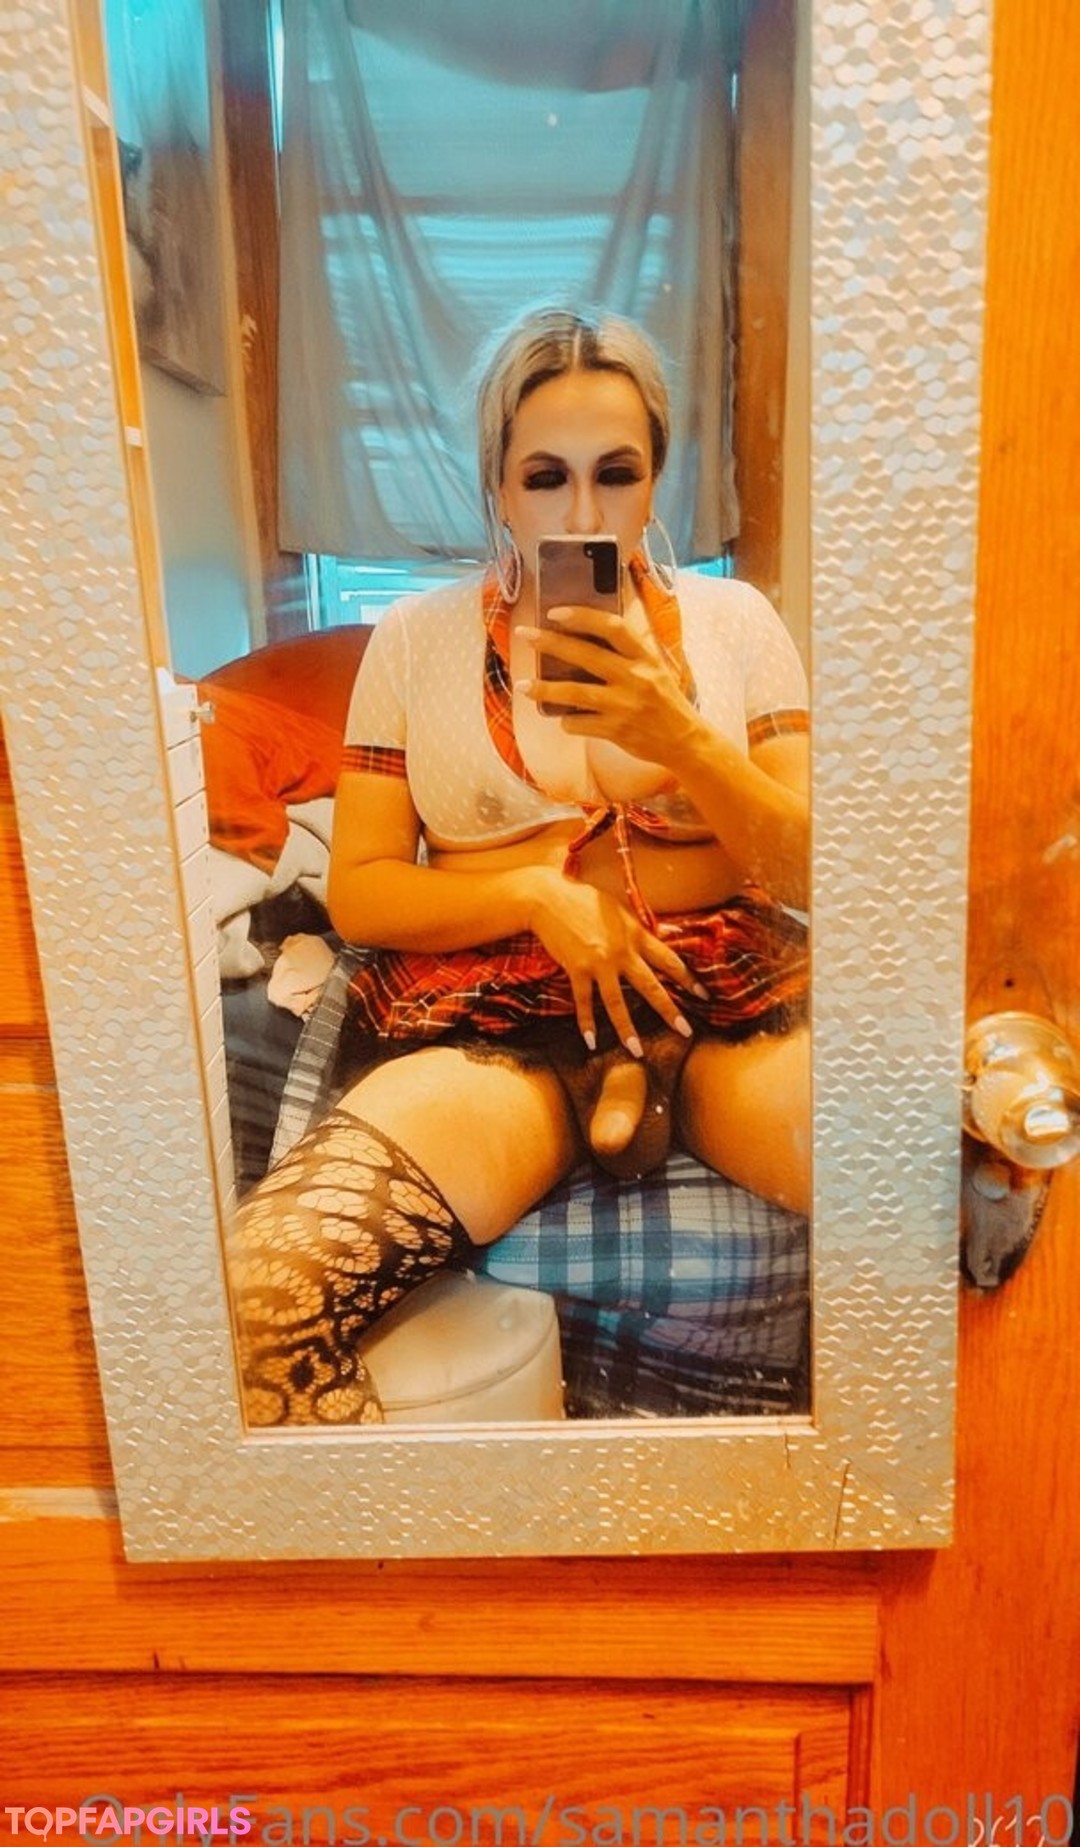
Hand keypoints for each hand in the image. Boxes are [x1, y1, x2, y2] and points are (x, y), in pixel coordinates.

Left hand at [518, 604, 699, 764]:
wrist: (684, 741)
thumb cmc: (665, 701)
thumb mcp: (655, 668)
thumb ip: (628, 654)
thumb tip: (586, 638)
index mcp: (645, 657)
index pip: (613, 627)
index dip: (582, 617)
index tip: (555, 612)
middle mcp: (636, 678)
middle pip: (586, 655)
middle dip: (550, 643)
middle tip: (524, 634)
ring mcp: (625, 705)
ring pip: (576, 692)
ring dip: (544, 688)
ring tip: (522, 685)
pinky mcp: (617, 730)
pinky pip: (580, 723)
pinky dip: (566, 721)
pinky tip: (562, 718)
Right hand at [524, 866, 700, 1053]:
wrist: (549, 898)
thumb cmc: (584, 900)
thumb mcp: (618, 911)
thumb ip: (636, 929)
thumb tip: (656, 937)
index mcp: (636, 934)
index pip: (670, 961)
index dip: (689, 979)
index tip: (704, 995)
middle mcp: (622, 951)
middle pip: (651, 987)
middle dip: (670, 1011)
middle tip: (686, 1031)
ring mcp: (599, 963)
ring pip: (617, 1003)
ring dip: (627, 1030)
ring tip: (637, 1051)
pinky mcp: (577, 969)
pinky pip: (584, 1002)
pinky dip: (586, 1023)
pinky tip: (590, 1041)